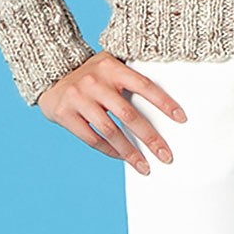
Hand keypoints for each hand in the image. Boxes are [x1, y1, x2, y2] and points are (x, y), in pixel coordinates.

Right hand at [36, 51, 187, 174]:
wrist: (52, 74)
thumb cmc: (92, 73)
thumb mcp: (109, 66)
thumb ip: (129, 77)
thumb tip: (162, 101)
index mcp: (111, 66)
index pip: (143, 85)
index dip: (163, 102)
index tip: (181, 119)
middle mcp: (95, 81)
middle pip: (128, 114)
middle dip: (150, 137)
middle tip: (166, 155)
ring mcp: (79, 98)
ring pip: (109, 130)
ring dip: (129, 152)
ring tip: (144, 167)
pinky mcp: (65, 114)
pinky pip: (91, 138)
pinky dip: (109, 150)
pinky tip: (121, 157)